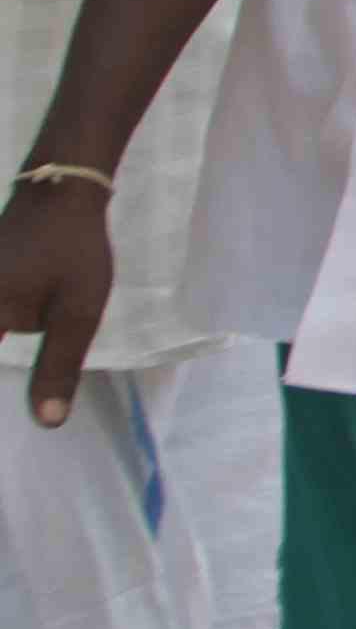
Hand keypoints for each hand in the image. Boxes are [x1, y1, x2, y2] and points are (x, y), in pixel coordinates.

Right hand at [3, 182, 117, 424]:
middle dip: (7, 360)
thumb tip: (47, 422)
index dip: (5, 403)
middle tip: (32, 413)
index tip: (11, 437)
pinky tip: (15, 334)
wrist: (59, 191)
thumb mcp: (76, 313)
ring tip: (36, 354)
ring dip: (9, 345)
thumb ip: (58, 367)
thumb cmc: (72, 252)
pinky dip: (5, 331)